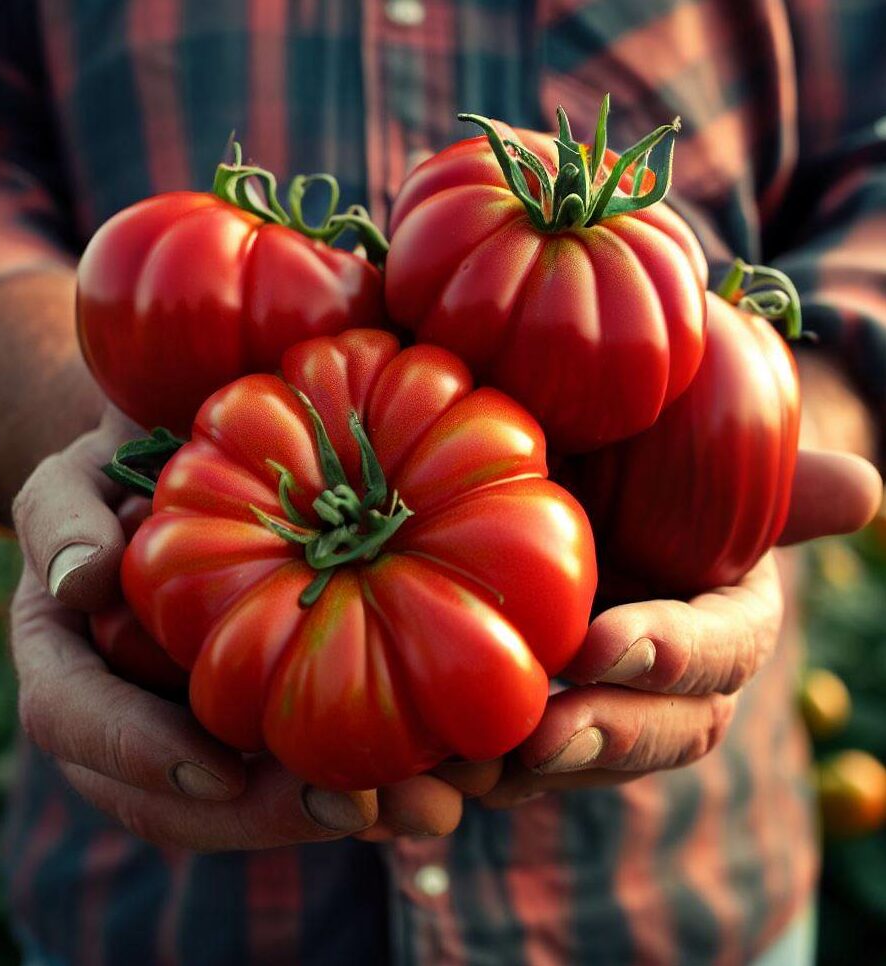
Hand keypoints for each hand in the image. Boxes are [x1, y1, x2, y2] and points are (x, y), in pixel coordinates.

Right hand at [12, 409, 472, 847]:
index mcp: (69, 666)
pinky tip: (434, 775)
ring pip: (247, 800)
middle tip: (353, 809)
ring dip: (333, 813)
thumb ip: (63, 517)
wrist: (171, 483)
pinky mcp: (258, 717)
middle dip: (262, 815)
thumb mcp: (77, 478)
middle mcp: (129, 717)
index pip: (75, 722)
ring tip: (423, 807)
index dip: (138, 753)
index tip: (218, 768)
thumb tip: (83, 577)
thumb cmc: (120, 475)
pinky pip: (298, 766)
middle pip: (172, 800)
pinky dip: (361, 777)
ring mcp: (195, 725)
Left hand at [478, 448, 882, 807]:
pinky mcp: (550, 710)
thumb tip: (865, 492)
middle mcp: (680, 666)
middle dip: (613, 734)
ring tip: (476, 768)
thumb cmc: (630, 443)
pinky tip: (442, 769)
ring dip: (544, 771)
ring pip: (603, 762)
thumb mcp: (679, 443)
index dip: (674, 651)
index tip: (601, 643)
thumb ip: (766, 477)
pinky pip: (530, 767)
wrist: (562, 461)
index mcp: (727, 606)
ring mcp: (616, 695)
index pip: (727, 646)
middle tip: (541, 739)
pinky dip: (490, 775)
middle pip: (675, 728)